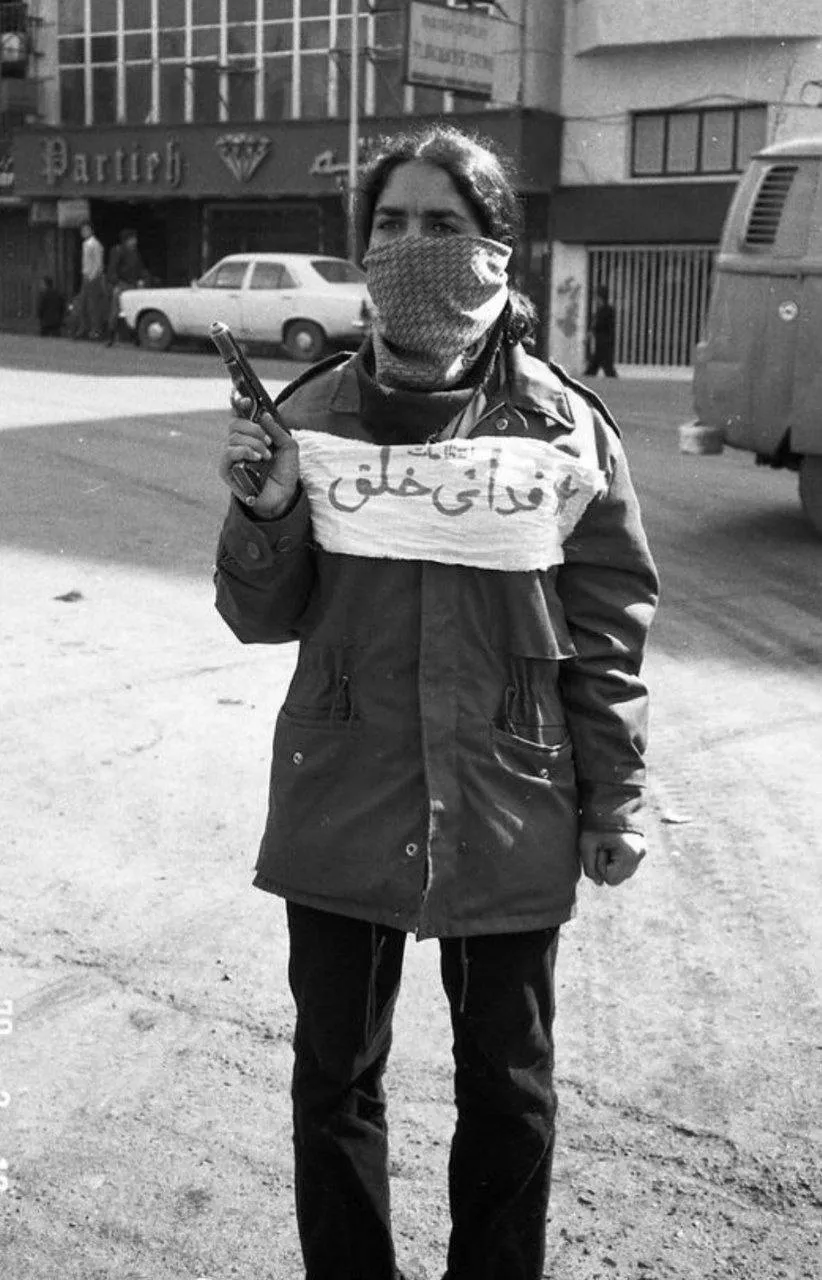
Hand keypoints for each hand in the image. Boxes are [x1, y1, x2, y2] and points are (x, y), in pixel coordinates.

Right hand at [218, 401, 299, 518]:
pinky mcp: (227, 470)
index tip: (247, 400)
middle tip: (268, 440)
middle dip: (253, 428)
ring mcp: (231, 457)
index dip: (240, 405)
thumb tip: (263, 415)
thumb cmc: (284, 471)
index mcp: (251, 435)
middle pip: (234, 424)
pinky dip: (244, 451)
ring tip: (267, 455)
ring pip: (234, 437)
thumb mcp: (288, 447)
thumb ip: (277, 430)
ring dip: (254, 443)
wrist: (284, 496)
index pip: (239, 415)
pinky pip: (228, 453)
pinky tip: (256, 458)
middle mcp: (238, 444)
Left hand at [579, 830, 645, 886]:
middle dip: (608, 867)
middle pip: (619, 878)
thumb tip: (598, 883)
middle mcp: (639, 855)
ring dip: (614, 863)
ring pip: (624, 873)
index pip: (611, 880)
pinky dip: (619, 859)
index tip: (600, 849)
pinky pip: (628, 864)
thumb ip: (589, 867)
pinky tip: (614, 845)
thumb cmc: (596, 824)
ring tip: (609, 845)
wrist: (610, 803)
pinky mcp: (641, 849)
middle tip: (603, 847)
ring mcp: (642, 852)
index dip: (600, 867)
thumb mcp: (586, 845)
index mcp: (629, 854)